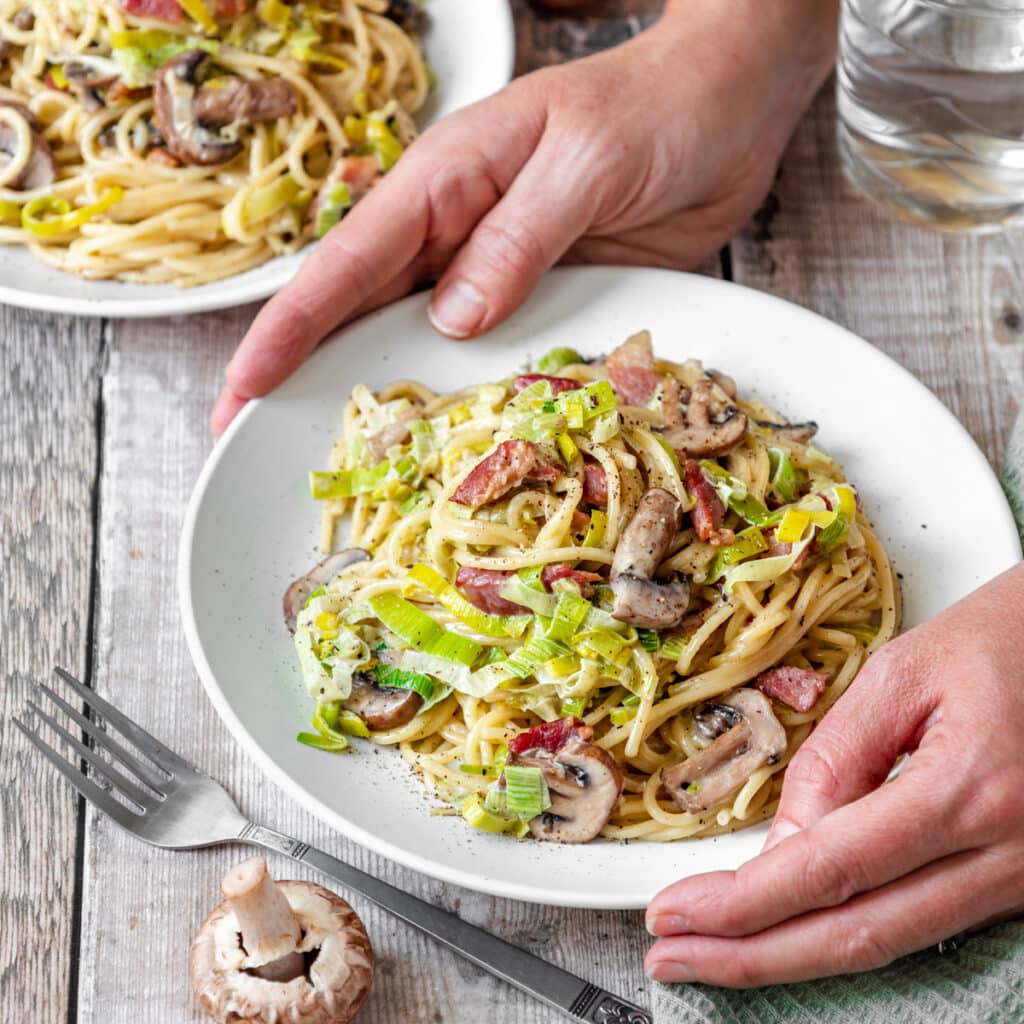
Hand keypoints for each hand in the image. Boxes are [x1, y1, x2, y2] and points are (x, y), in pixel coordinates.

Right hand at [210, 0, 836, 433]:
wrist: (730, 104)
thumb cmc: (656, 108)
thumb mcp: (585, 164)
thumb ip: (518, 239)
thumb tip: (451, 319)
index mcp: (444, 183)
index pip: (346, 264)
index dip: (288, 328)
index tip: (242, 387)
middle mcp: (455, 234)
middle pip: (361, 311)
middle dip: (305, 376)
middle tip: (250, 445)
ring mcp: (495, 273)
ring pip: (419, 343)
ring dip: (383, 398)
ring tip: (343, 467)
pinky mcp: (539, 301)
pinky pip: (489, 358)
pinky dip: (464, 399)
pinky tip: (450, 445)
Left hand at [645, 563, 1023, 986]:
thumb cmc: (1005, 642)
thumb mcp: (903, 676)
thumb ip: (838, 759)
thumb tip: (781, 844)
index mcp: (970, 788)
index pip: (831, 869)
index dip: (745, 902)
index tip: (675, 912)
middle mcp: (1006, 853)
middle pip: (860, 932)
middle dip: (754, 954)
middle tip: (674, 956)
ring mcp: (1022, 877)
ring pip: (895, 942)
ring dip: (796, 955)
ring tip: (718, 954)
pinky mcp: (1021, 881)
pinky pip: (927, 923)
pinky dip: (853, 934)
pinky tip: (796, 933)